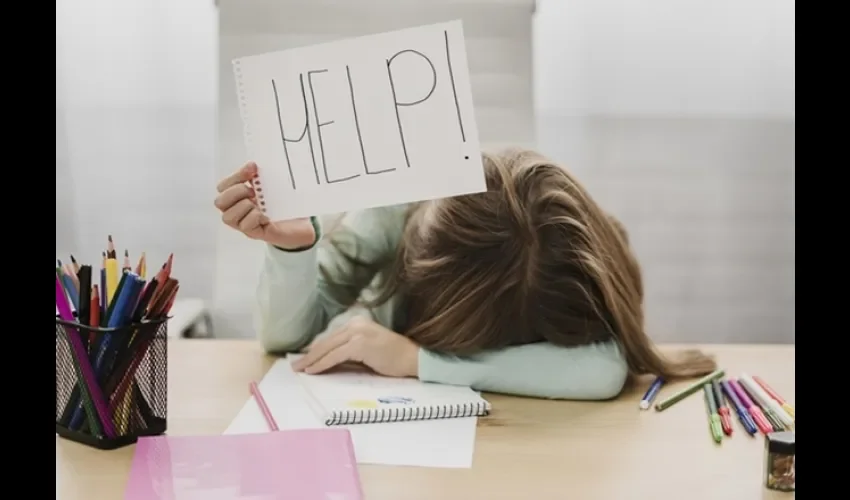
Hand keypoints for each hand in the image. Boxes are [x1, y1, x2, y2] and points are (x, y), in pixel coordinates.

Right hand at [214, 162, 315, 248]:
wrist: (301, 223)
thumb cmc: (283, 204)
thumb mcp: (270, 186)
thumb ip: (259, 176)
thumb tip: (252, 166)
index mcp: (238, 198)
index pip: (222, 187)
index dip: (235, 176)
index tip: (253, 168)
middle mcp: (237, 213)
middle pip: (219, 202)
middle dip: (236, 192)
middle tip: (254, 192)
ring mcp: (244, 225)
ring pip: (228, 217)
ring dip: (245, 206)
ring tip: (260, 205)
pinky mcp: (255, 234)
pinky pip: (245, 226)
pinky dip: (255, 217)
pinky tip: (266, 217)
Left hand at [292, 316, 419, 377]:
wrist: (412, 359)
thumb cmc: (393, 358)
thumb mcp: (367, 352)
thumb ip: (349, 353)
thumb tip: (327, 362)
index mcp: (357, 323)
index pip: (331, 337)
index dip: (316, 349)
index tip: (304, 359)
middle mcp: (355, 324)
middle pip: (326, 341)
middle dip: (309, 355)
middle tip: (295, 366)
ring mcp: (357, 332)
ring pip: (327, 348)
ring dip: (311, 360)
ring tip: (300, 369)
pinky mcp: (359, 344)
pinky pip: (335, 356)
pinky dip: (322, 364)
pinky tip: (313, 371)